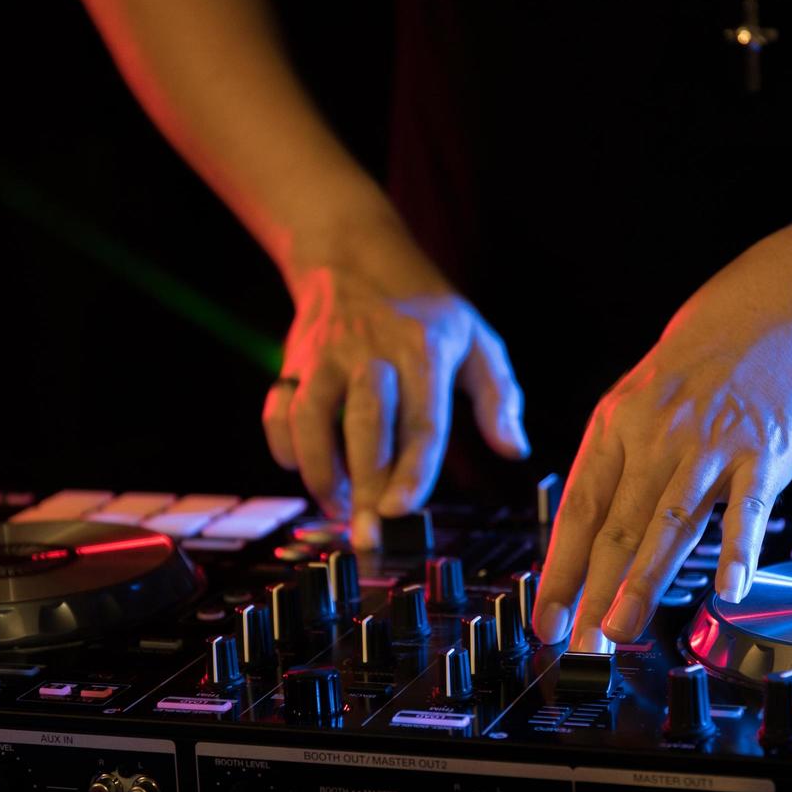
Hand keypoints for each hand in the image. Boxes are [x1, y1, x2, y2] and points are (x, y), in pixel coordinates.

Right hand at [263, 219, 528, 547]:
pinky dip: (283, 446)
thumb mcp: (476, 339)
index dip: (413, 469)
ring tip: (336, 506)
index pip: (422, 419)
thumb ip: (499, 397)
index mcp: (424, 349)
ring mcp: (326, 356)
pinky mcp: (293, 362)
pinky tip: (302, 469)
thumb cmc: (423, 311)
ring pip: (311, 417)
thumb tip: (514, 448)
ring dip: (320, 470)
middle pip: (366, 424)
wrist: (352, 257)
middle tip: (369, 534)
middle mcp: (372, 351)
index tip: (402, 510)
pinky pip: (277, 410)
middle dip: (365, 484)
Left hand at [532, 231, 791, 649]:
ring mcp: (711, 444)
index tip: (543, 618)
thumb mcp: (639, 398)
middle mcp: (656, 436)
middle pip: (616, 526)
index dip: (559, 568)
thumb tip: (586, 530)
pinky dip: (736, 549)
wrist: (776, 304)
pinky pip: (748, 507)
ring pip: (669, 523)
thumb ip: (617, 462)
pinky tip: (727, 590)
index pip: (577, 509)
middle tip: (578, 646)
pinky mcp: (766, 449)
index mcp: (616, 426)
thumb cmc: (702, 362)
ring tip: (622, 630)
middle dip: (591, 592)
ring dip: (643, 582)